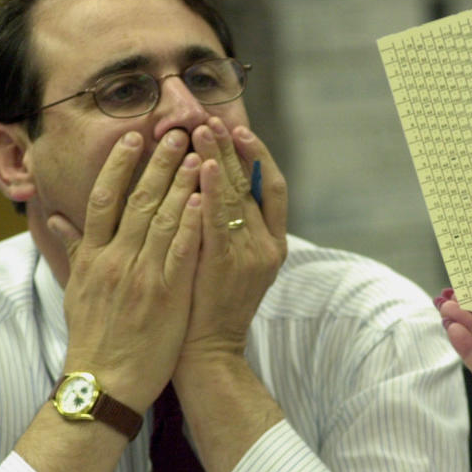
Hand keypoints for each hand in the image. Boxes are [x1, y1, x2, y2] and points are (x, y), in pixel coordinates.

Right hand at [49, 129, 201, 410]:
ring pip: (164, 219)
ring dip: (182, 184)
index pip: (104, 198)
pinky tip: (204, 199)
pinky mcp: (166, 294)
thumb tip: (56, 217)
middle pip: (138, 200)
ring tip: (199, 154)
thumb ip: (74, 248)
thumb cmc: (95, 335)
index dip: (120, 165)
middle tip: (177, 132)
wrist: (106, 382)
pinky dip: (192, 223)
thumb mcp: (77, 287)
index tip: (135, 138)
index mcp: (94, 255)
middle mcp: (116, 259)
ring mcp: (141, 275)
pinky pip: (181, 251)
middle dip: (159, 163)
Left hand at [178, 118, 286, 366]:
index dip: (257, 156)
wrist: (208, 352)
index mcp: (274, 244)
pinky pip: (219, 219)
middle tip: (213, 119)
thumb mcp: (232, 267)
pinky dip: (210, 190)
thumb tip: (215, 190)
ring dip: (217, 159)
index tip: (238, 131)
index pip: (272, 188)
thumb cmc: (210, 308)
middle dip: (233, 149)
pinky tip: (198, 167)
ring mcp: (250, 254)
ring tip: (200, 130)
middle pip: (253, 184)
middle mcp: (268, 245)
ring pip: (236, 196)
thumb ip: (230, 231)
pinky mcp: (227, 264)